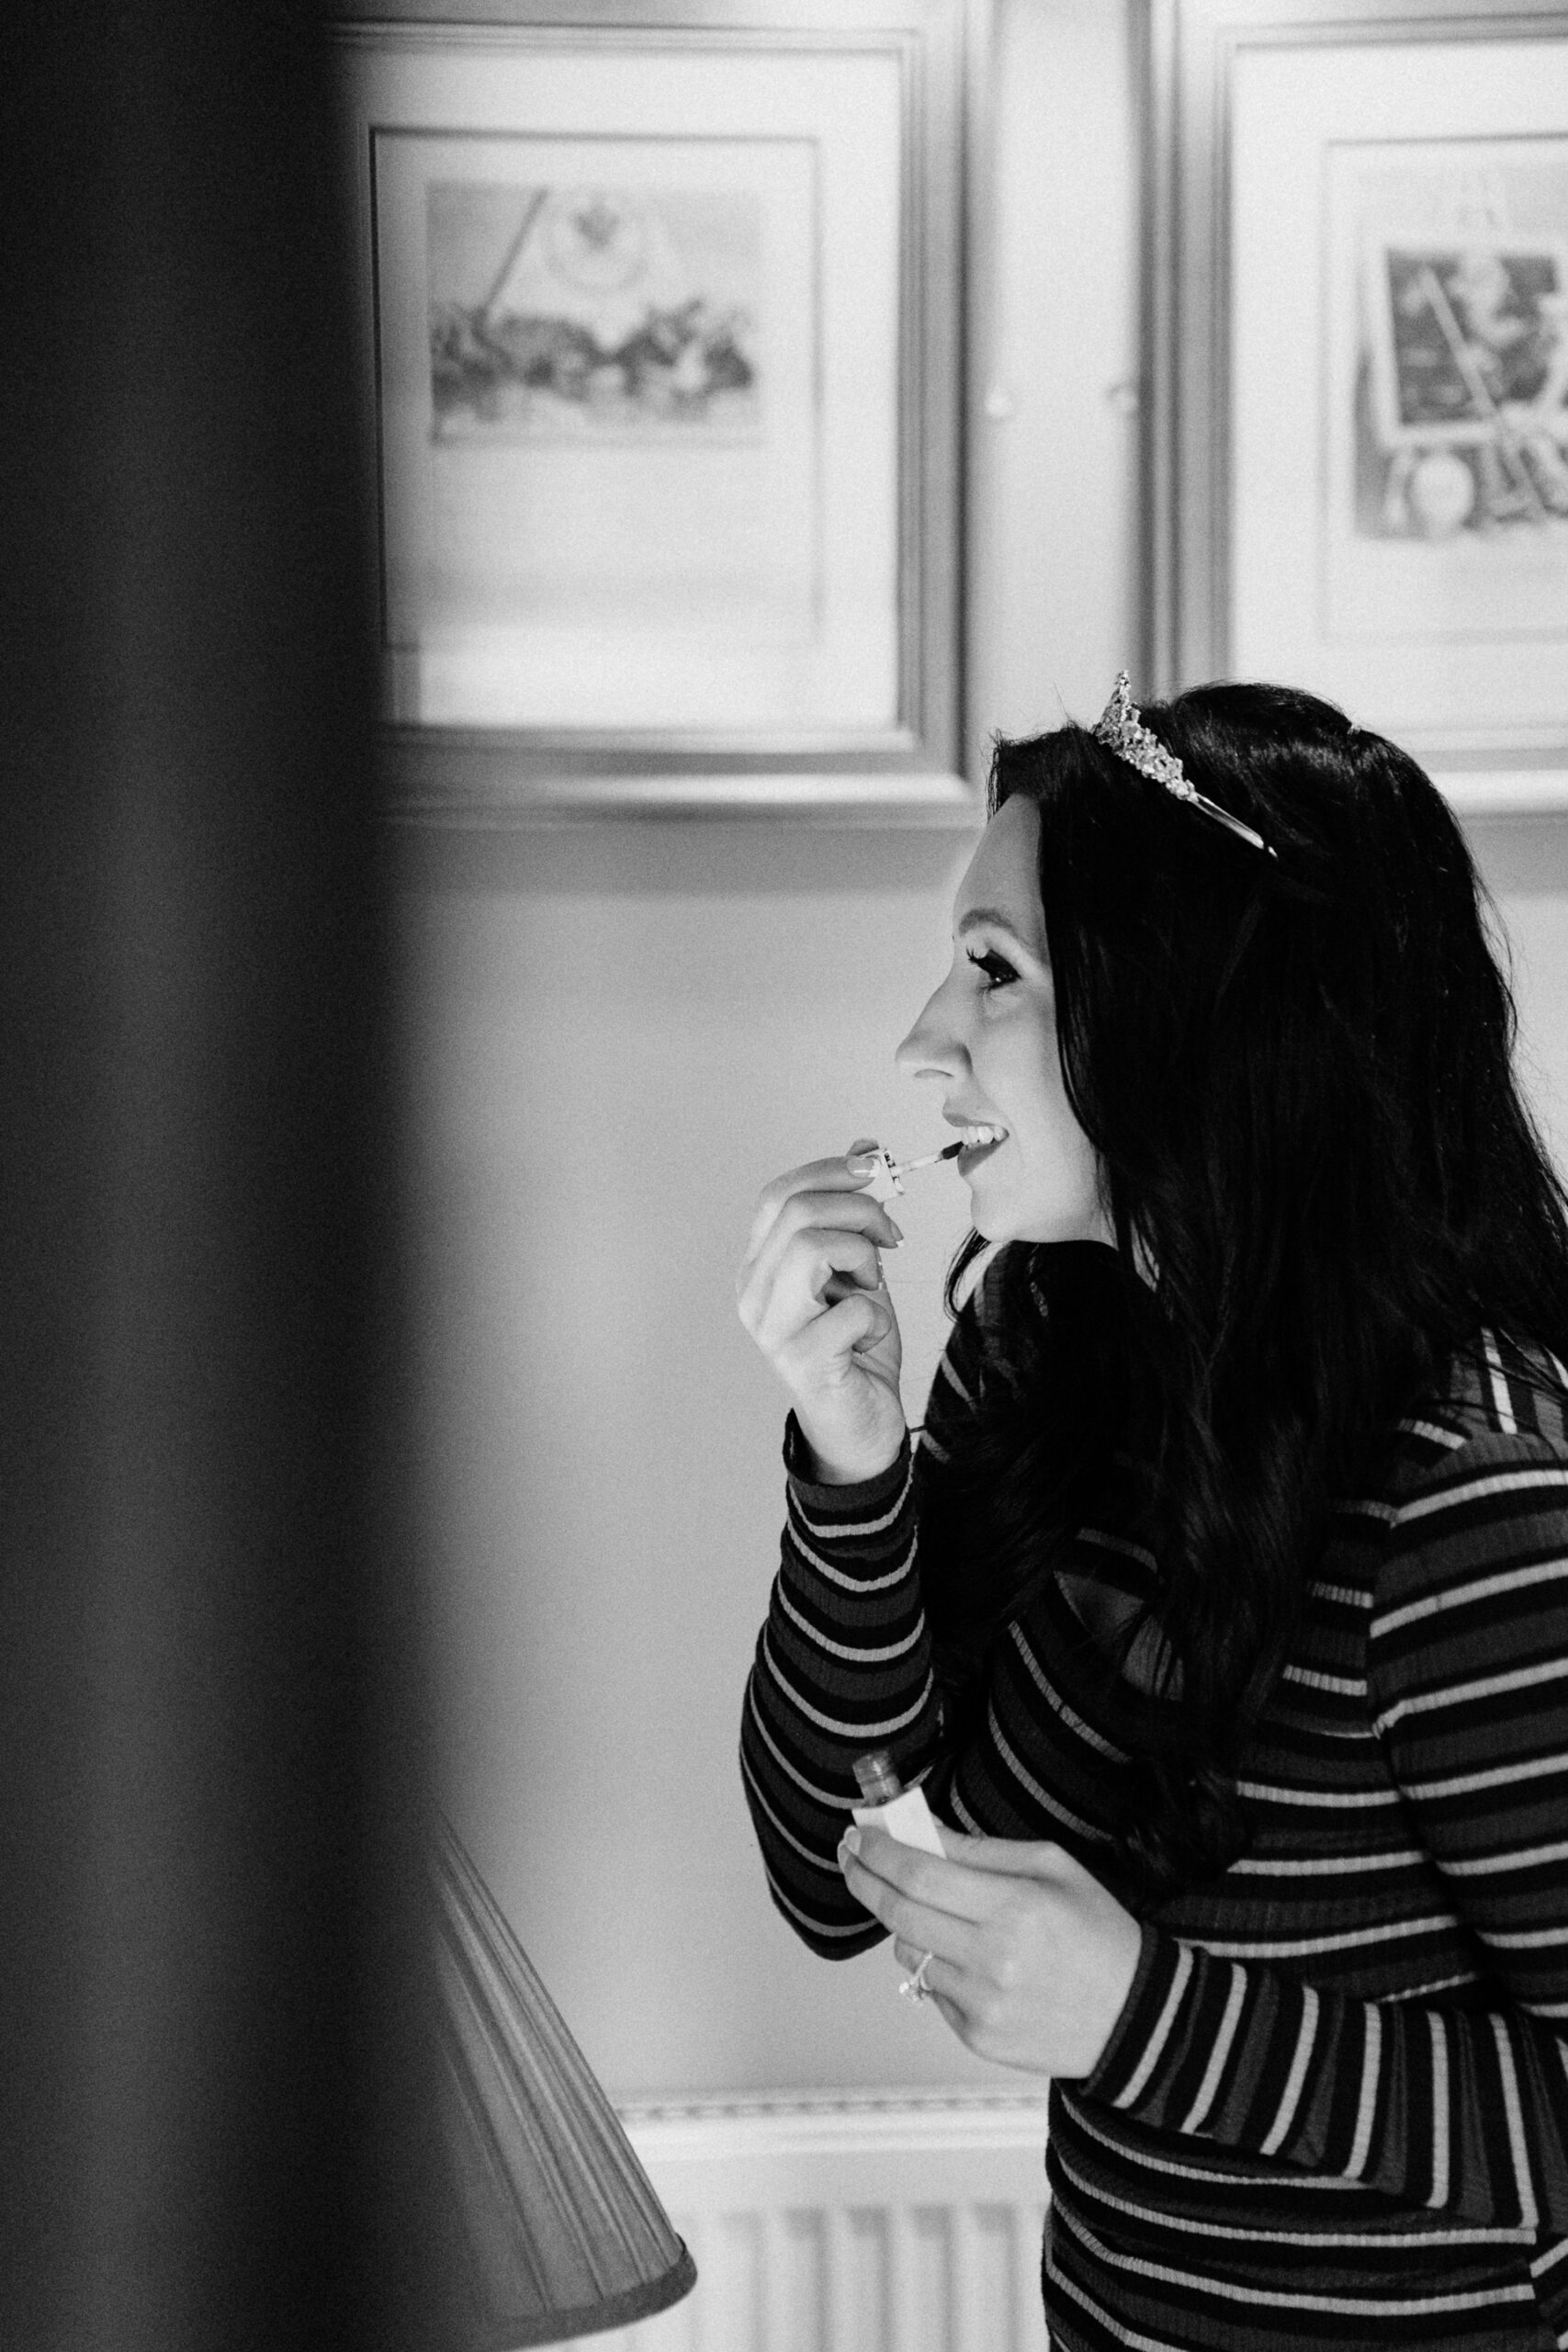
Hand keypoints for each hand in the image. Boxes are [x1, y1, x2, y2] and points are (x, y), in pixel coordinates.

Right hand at [736, 1140, 906, 1483]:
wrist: (860, 1427)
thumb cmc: (854, 1347)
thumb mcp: (858, 1269)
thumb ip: (853, 1215)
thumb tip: (864, 1149)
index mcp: (759, 1266)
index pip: (776, 1195)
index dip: (828, 1171)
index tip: (875, 1169)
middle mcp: (752, 1293)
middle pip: (798, 1212)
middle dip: (861, 1211)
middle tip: (891, 1238)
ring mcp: (771, 1328)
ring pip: (811, 1247)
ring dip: (862, 1257)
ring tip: (872, 1285)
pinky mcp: (802, 1361)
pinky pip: (850, 1307)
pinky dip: (876, 1315)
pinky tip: (871, 1336)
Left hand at [838, 1822, 1141, 2079]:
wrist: (1136, 2017)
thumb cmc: (1099, 1934)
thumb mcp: (1054, 1868)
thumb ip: (983, 1850)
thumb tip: (925, 1832)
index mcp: (1015, 1908)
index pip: (920, 1874)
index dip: (880, 1850)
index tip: (861, 1833)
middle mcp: (992, 1960)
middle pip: (899, 1912)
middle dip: (865, 1878)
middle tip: (852, 1856)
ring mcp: (982, 2004)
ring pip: (909, 1953)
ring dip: (905, 1923)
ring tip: (931, 1909)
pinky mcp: (977, 2037)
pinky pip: (932, 1990)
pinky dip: (937, 1965)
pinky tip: (968, 1956)